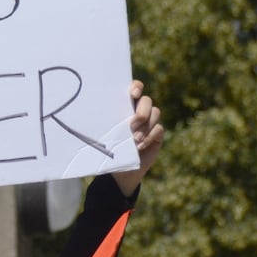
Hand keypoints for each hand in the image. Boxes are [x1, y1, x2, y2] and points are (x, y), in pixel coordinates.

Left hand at [113, 79, 163, 197]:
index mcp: (125, 106)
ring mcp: (150, 121)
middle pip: (147, 101)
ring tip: (133, 139)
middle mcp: (139, 110)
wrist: (120, 169)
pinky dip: (149, 137)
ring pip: (155, 113)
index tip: (133, 95)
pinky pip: (158, 129)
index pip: (135, 88)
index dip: (136, 87)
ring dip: (144, 126)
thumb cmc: (108, 148)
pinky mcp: (157, 133)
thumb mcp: (106, 134)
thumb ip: (109, 123)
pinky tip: (139, 146)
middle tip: (131, 124)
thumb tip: (98, 115)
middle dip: (141, 112)